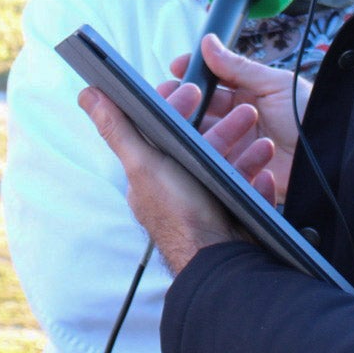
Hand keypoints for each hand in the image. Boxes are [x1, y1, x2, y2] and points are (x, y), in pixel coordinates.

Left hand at [78, 81, 276, 273]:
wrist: (220, 262)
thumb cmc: (179, 216)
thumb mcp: (144, 164)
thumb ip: (118, 130)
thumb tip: (87, 96)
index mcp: (152, 175)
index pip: (162, 132)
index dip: (178, 108)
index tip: (196, 90)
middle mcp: (176, 190)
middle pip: (201, 147)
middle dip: (224, 126)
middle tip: (245, 112)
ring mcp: (205, 205)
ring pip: (229, 168)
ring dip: (247, 152)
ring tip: (263, 142)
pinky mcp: (230, 219)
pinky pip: (248, 195)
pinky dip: (258, 184)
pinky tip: (266, 175)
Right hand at [169, 34, 308, 200]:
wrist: (330, 156)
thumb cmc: (309, 115)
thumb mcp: (275, 84)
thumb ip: (239, 66)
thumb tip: (208, 43)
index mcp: (247, 95)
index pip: (212, 82)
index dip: (193, 75)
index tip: (176, 68)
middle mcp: (238, 120)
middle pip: (202, 110)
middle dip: (184, 102)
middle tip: (171, 97)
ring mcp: (237, 146)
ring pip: (203, 136)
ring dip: (195, 127)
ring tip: (186, 122)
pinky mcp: (238, 172)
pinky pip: (214, 163)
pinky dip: (206, 154)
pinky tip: (200, 146)